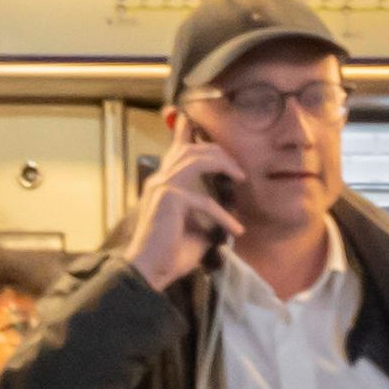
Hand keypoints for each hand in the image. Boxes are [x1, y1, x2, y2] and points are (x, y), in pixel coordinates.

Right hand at [122, 139, 247, 289]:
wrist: (148, 271)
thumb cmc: (169, 254)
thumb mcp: (195, 229)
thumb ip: (208, 215)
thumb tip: (230, 215)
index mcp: (162, 183)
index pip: (175, 150)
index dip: (184, 131)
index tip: (192, 118)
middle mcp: (160, 179)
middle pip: (191, 149)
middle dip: (218, 152)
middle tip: (238, 167)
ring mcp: (163, 186)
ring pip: (195, 159)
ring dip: (222, 164)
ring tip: (240, 176)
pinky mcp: (171, 199)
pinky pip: (204, 200)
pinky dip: (223, 215)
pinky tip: (235, 228)